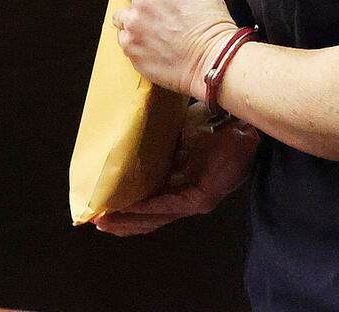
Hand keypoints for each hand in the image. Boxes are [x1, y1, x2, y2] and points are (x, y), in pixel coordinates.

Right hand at [92, 103, 259, 235]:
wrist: (242, 119)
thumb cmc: (215, 123)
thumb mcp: (180, 134)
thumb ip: (161, 144)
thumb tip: (130, 138)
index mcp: (185, 180)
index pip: (153, 200)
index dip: (128, 208)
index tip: (102, 207)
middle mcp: (190, 194)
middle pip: (151, 215)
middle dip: (122, 220)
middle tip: (96, 220)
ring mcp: (196, 199)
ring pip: (157, 217)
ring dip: (129, 219)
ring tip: (104, 220)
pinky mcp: (201, 199)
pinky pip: (168, 206)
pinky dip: (145, 209)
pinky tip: (126, 210)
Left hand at [112, 0, 237, 100]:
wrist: (212, 60)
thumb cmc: (214, 25)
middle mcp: (143, 0)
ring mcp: (134, 25)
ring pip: (120, 14)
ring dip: (131, 15)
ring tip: (145, 23)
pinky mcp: (130, 47)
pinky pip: (123, 38)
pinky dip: (133, 37)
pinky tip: (148, 40)